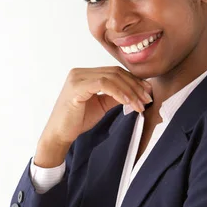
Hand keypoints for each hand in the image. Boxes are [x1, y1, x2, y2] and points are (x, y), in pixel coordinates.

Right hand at [38, 65, 152, 148]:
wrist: (59, 134)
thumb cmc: (77, 121)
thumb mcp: (101, 105)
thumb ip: (115, 96)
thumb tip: (134, 93)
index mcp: (85, 74)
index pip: (115, 72)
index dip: (134, 81)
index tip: (147, 93)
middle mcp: (80, 72)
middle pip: (116, 72)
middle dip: (135, 86)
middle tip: (147, 99)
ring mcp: (77, 78)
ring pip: (112, 77)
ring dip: (130, 91)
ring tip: (140, 104)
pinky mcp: (76, 87)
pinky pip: (103, 84)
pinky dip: (118, 92)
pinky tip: (127, 102)